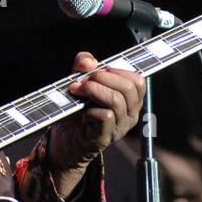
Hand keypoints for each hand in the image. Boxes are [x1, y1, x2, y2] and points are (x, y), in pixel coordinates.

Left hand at [48, 52, 144, 196]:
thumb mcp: (80, 82)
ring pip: (117, 101)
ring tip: (77, 91)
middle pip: (128, 88)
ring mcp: (119, 128)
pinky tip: (82, 112)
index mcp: (130, 100)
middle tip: (83, 81)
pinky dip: (91, 109)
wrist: (64, 140)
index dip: (117, 71)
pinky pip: (106, 117)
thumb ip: (84, 66)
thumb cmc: (76, 111)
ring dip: (93, 90)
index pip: (138, 80)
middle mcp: (130, 114)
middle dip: (103, 78)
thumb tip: (88, 62)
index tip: (97, 71)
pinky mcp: (104, 138)